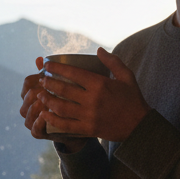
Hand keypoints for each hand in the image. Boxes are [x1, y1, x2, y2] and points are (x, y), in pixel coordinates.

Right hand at [20, 57, 87, 152]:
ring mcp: (32, 120)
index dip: (35, 79)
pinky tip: (44, 116)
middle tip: (46, 89)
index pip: (27, 82)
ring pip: (25, 112)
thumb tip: (40, 58)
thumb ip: (53, 73)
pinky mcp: (38, 133)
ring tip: (45, 101)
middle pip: (25, 97)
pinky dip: (37, 123)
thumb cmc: (69, 100)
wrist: (77, 124)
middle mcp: (29, 106)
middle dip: (35, 92)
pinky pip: (33, 129)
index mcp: (33, 92)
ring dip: (34, 106)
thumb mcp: (64, 85)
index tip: (47, 76)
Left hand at [34, 48, 150, 142]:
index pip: (73, 73)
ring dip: (47, 100)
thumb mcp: (126, 76)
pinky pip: (66, 124)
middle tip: (41, 80)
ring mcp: (89, 115)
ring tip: (40, 95)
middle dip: (48, 83)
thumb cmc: (133, 99)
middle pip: (63, 89)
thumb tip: (98, 50)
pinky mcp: (88, 129)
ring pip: (61, 107)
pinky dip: (52, 119)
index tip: (47, 65)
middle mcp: (92, 99)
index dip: (57, 68)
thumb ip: (112, 62)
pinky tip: (45, 114)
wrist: (139, 126)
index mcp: (100, 84)